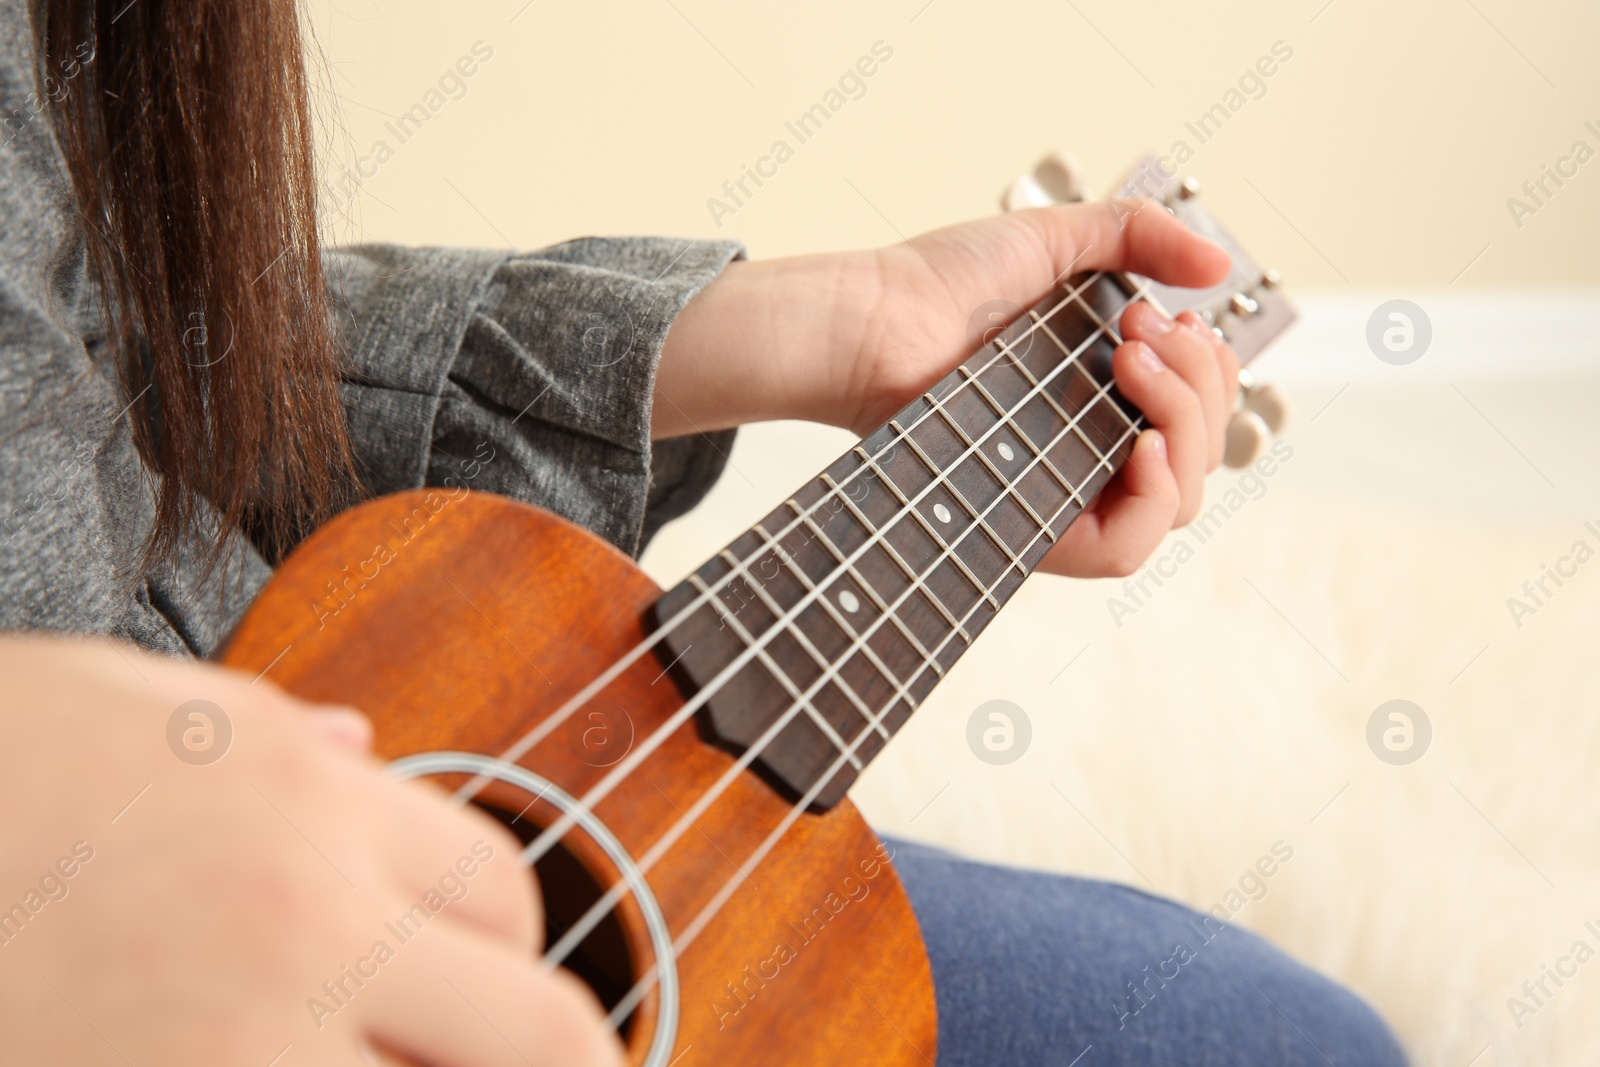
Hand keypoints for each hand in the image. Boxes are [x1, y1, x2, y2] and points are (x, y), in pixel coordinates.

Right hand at [0, 637, 621, 1066]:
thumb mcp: (105, 702)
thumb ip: (257, 730)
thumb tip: (357, 749)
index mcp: (304, 799)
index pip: (501, 890)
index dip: (506, 948)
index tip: (473, 985)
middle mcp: (304, 927)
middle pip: (542, 1034)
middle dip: (547, 1064)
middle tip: (493, 1065)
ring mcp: (237, 1055)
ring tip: (363, 1059)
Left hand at [656, 200, 1238, 577]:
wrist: (875, 321)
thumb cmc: (944, 284)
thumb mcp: (1055, 239)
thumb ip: (1139, 235)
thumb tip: (1224, 268)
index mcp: (1107, 398)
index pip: (1201, 416)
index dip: (1212, 375)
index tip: (1174, 322)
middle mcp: (1094, 451)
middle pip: (1200, 458)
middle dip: (1200, 387)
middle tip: (1140, 331)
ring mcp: (1067, 491)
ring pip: (1178, 503)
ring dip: (1185, 429)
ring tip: (1128, 364)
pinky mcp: (1034, 526)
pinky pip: (1123, 549)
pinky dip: (1155, 499)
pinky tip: (1140, 444)